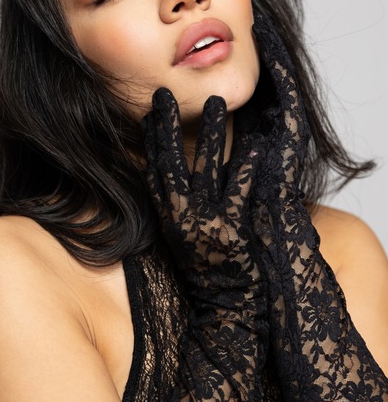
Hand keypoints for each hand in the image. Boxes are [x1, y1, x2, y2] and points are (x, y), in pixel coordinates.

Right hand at [142, 87, 258, 284]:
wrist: (226, 306)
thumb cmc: (207, 270)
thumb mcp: (182, 238)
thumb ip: (177, 208)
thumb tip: (175, 178)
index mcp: (167, 218)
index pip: (153, 170)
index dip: (150, 140)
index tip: (149, 114)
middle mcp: (181, 217)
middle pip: (171, 162)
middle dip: (168, 126)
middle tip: (164, 95)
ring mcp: (205, 222)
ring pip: (206, 168)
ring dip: (211, 133)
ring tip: (215, 104)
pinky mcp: (232, 229)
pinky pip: (239, 191)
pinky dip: (246, 167)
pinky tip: (253, 146)